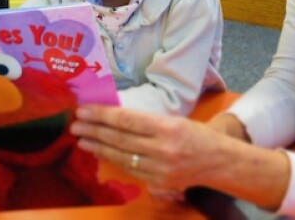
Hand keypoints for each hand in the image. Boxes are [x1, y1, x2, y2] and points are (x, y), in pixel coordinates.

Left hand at [70, 104, 224, 192]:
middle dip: (94, 130)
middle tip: (75, 124)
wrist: (219, 162)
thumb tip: (113, 116)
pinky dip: (113, 159)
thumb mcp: (173, 120)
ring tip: (82, 139)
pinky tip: (101, 152)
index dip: (102, 115)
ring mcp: (159, 169)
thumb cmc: (195, 134)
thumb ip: (145, 121)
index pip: (126, 120)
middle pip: (120, 139)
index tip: (84, 110)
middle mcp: (162, 149)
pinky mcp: (158, 183)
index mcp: (166, 128)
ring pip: (121, 156)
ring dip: (98, 147)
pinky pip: (130, 169)